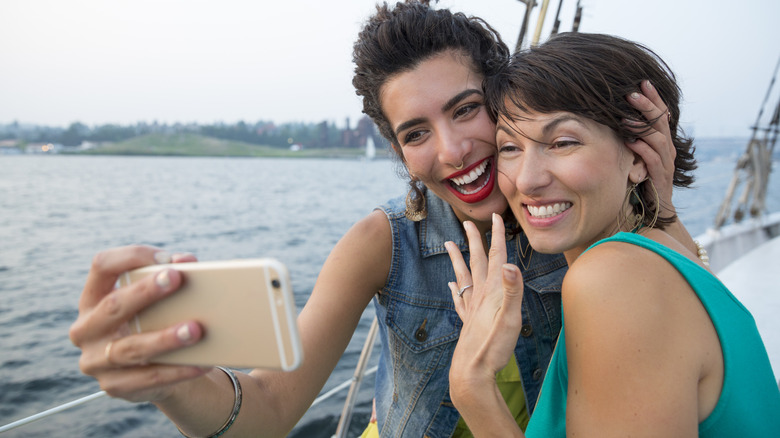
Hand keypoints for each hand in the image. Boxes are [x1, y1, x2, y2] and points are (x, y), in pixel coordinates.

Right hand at [69, 245, 208, 401]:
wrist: (153, 369)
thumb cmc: (156, 320)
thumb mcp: (154, 300)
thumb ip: (169, 277)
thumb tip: (189, 263)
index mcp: (92, 298)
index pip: (102, 266)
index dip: (131, 256)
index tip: (165, 258)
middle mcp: (86, 329)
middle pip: (113, 306)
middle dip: (145, 292)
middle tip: (176, 278)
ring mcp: (96, 360)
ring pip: (131, 348)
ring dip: (165, 338)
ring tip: (195, 329)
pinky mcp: (114, 386)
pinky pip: (148, 378)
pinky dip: (177, 370)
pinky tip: (201, 362)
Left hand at [444, 214, 524, 395]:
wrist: (471, 372)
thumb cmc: (493, 347)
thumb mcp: (510, 318)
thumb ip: (512, 290)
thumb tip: (510, 264)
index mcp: (492, 291)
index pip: (496, 256)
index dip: (497, 236)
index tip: (497, 216)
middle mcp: (479, 296)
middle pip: (477, 262)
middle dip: (474, 241)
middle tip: (467, 222)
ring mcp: (471, 308)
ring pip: (463, 277)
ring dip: (458, 259)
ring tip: (448, 244)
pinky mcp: (468, 321)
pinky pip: (460, 300)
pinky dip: (456, 290)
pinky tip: (452, 286)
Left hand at [625, 80, 676, 216]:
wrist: (656, 210)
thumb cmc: (642, 180)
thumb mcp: (636, 155)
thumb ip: (632, 138)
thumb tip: (616, 119)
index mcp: (662, 141)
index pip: (661, 114)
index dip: (653, 98)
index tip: (643, 81)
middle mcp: (667, 149)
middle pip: (660, 122)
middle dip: (647, 106)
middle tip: (632, 93)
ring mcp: (666, 163)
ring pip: (658, 139)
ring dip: (641, 127)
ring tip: (626, 116)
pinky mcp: (661, 178)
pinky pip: (654, 160)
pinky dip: (643, 150)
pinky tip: (631, 141)